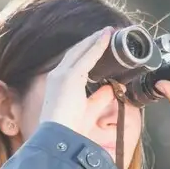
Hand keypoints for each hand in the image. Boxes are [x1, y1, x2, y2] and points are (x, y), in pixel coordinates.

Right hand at [39, 27, 121, 143]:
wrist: (59, 137)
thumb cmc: (70, 128)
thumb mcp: (89, 110)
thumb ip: (100, 98)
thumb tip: (112, 88)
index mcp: (58, 83)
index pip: (73, 62)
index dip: (86, 52)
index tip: (98, 45)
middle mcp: (57, 75)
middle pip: (75, 53)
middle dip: (91, 42)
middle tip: (105, 33)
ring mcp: (62, 75)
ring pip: (80, 51)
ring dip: (95, 40)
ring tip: (107, 32)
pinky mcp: (70, 77)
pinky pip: (87, 57)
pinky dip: (97, 46)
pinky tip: (106, 37)